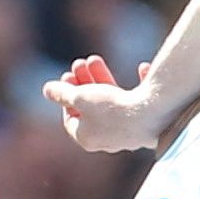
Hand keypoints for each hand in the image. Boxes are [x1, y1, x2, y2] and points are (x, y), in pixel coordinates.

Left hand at [47, 52, 168, 154]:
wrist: (152, 115)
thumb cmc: (112, 108)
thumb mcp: (80, 96)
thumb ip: (61, 93)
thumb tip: (46, 90)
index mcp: (87, 138)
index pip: (71, 120)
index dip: (65, 99)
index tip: (66, 83)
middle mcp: (107, 140)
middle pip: (90, 110)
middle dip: (83, 84)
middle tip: (78, 64)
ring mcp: (129, 133)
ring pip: (112, 104)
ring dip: (102, 80)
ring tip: (95, 59)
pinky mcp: (149, 125)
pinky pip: (141, 103)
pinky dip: (139, 85)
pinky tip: (142, 69)